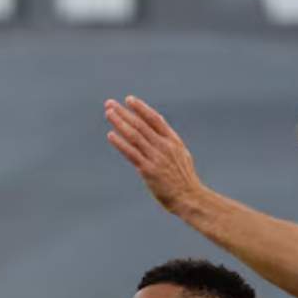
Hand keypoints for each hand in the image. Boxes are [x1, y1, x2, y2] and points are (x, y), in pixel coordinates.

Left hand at [105, 96, 204, 214]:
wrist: (190, 197)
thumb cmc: (184, 178)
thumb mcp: (181, 154)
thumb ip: (168, 140)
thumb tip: (158, 125)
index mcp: (173, 140)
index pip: (155, 119)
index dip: (141, 108)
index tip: (129, 100)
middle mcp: (164, 146)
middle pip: (141, 124)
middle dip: (124, 112)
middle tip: (110, 103)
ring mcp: (156, 157)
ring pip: (134, 135)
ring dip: (120, 123)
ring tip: (108, 113)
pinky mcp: (148, 170)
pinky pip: (131, 153)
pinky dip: (120, 143)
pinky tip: (111, 135)